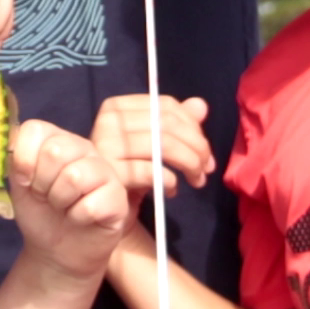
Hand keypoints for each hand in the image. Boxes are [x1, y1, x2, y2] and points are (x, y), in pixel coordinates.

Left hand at [10, 121, 131, 283]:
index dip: (23, 158)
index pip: (35, 129)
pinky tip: (79, 218)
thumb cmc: (40, 212)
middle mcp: (84, 149)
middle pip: (54, 151)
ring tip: (63, 207)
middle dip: (41, 183)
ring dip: (59, 201)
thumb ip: (14, 160)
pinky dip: (77, 217)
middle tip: (46, 196)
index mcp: (57, 139)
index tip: (25, 180)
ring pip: (74, 177)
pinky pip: (90, 205)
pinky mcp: (118, 198)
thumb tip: (11, 143)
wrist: (57, 250)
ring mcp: (105, 171)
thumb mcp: (18, 185)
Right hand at [90, 94, 213, 205]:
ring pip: (164, 145)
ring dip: (190, 164)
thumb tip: (200, 105)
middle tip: (207, 168)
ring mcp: (107, 146)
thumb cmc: (128, 170)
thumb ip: (176, 123)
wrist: (101, 203)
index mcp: (117, 107)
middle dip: (197, 147)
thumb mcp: (154, 144)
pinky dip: (171, 181)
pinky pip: (153, 172)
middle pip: (168, 124)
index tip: (205, 150)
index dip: (193, 126)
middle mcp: (109, 121)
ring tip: (197, 180)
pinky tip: (171, 191)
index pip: (165, 105)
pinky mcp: (111, 172)